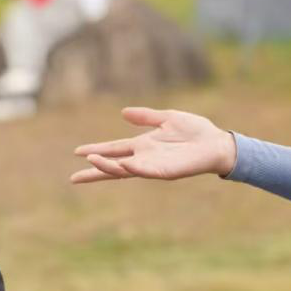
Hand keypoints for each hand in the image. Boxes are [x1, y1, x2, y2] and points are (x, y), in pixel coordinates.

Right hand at [71, 108, 237, 183]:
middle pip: (114, 166)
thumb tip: (123, 112)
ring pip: (125, 170)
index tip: (78, 152)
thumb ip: (146, 117)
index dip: (97, 150)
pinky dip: (132, 168)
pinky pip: (145, 171)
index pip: (115, 149)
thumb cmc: (196, 131)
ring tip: (92, 161)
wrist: (217, 143)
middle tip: (74, 178)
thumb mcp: (167, 118)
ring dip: (108, 167)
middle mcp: (145, 157)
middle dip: (95, 171)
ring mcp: (154, 166)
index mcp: (144, 145)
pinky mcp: (166, 171)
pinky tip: (122, 164)